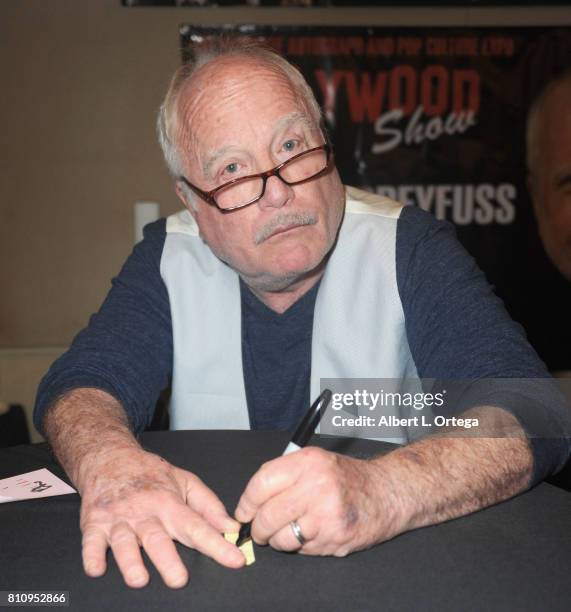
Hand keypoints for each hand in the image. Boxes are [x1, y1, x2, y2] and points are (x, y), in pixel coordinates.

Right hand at [79, 447, 244, 587]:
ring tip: (139, 579)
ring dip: (131, 561)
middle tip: (179, 579)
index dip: (217, 544)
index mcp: (170, 503)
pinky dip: (91, 555)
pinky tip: (96, 568)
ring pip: (124, 542)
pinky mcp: (94, 524)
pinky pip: (90, 541)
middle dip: (168, 560)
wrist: (111, 458)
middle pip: (157, 538)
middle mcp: (145, 513)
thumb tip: (232, 528)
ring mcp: (118, 519)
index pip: (197, 526)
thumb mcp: (186, 482)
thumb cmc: (152, 475)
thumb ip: (209, 507)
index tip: (235, 559)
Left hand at [235, 447, 399, 555]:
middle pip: (267, 515)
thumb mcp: (315, 460)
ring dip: (278, 540)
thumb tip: (251, 499)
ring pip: (281, 538)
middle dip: (258, 528)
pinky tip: (312, 533)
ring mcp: (327, 514)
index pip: (261, 483)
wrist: (387, 492)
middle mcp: (317, 486)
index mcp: (308, 462)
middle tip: (260, 529)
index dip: (246, 502)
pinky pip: (302, 550)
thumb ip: (284, 473)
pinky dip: (300, 546)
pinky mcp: (335, 537)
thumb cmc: (347, 477)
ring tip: (289, 531)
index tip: (244, 512)